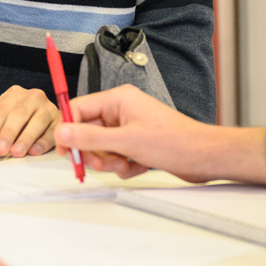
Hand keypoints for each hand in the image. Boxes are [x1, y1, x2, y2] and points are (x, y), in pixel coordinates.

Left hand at [0, 85, 57, 157]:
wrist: (43, 120)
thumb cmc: (16, 123)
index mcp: (14, 94)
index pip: (1, 111)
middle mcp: (33, 96)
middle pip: (19, 114)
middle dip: (7, 133)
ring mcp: (48, 107)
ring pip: (37, 121)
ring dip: (26, 138)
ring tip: (16, 153)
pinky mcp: (60, 120)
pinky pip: (52, 130)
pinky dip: (43, 142)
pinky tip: (34, 152)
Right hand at [59, 85, 265, 183]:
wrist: (203, 157)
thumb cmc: (175, 141)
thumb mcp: (127, 141)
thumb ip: (90, 138)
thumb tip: (62, 133)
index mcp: (119, 99)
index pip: (79, 109)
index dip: (68, 130)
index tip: (63, 150)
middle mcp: (122, 111)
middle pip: (88, 132)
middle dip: (94, 152)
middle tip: (102, 163)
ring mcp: (129, 128)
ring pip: (102, 148)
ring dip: (110, 162)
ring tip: (126, 164)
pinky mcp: (136, 144)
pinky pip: (116, 157)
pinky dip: (123, 166)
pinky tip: (139, 166)